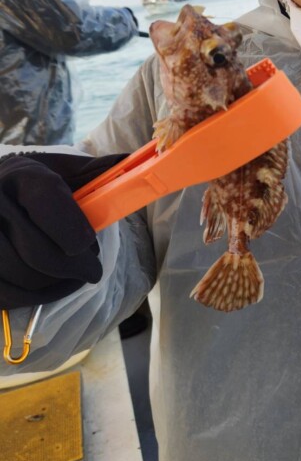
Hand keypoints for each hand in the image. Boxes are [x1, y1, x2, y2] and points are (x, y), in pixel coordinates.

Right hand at [0, 153, 125, 308]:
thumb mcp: (64, 171)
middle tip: (93, 271)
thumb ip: (95, 172)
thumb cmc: (38, 184)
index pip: (46, 199)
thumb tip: (129, 163)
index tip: (88, 243)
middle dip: (75, 266)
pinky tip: (51, 287)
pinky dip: (36, 297)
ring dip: (57, 283)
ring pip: (24, 276)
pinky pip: (8, 294)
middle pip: (38, 250)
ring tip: (74, 276)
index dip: (72, 226)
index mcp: (20, 174)